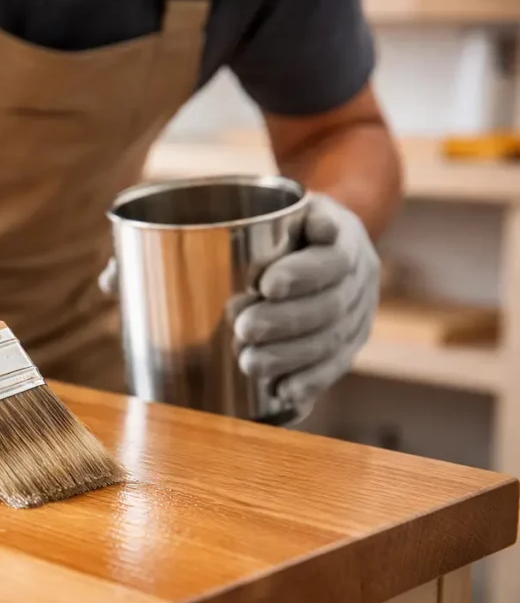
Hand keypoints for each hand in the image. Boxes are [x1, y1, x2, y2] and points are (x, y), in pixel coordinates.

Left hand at [233, 194, 379, 408]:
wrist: (327, 238)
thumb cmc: (292, 225)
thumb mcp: (287, 211)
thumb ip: (271, 226)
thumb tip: (251, 259)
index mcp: (346, 239)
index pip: (332, 260)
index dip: (302, 275)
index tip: (265, 285)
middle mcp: (360, 279)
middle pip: (329, 306)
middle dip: (283, 321)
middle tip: (242, 327)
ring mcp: (359, 315)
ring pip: (331, 341)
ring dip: (289, 356)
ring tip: (249, 362)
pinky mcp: (351, 344)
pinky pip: (336, 366)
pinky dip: (310, 382)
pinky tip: (284, 392)